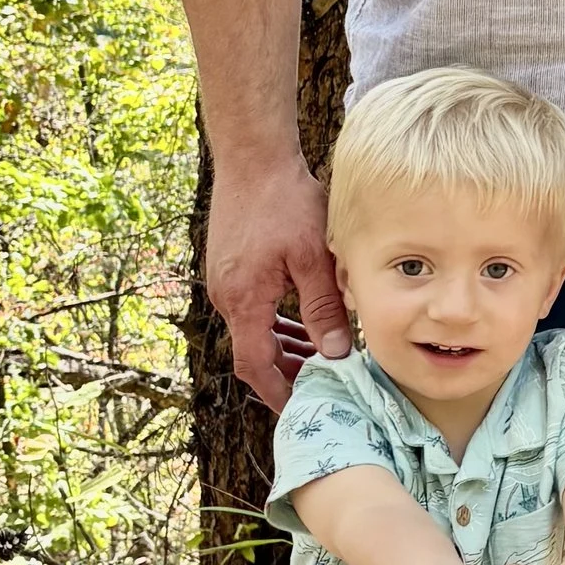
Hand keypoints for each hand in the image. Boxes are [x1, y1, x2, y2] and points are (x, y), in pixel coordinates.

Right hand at [203, 148, 350, 411]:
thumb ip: (324, 308)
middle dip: (285, 373)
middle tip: (321, 385)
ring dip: (283, 347)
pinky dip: (276, 322)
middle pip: (252, 352)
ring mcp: (226, 280)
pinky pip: (252, 309)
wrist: (252, 156)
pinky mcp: (231, 266)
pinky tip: (303, 320)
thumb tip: (338, 354)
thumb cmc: (284, 200)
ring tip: (319, 356)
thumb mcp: (312, 257)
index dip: (278, 392)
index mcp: (244, 300)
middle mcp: (227, 296)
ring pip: (254, 330)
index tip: (303, 408)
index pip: (254, 366)